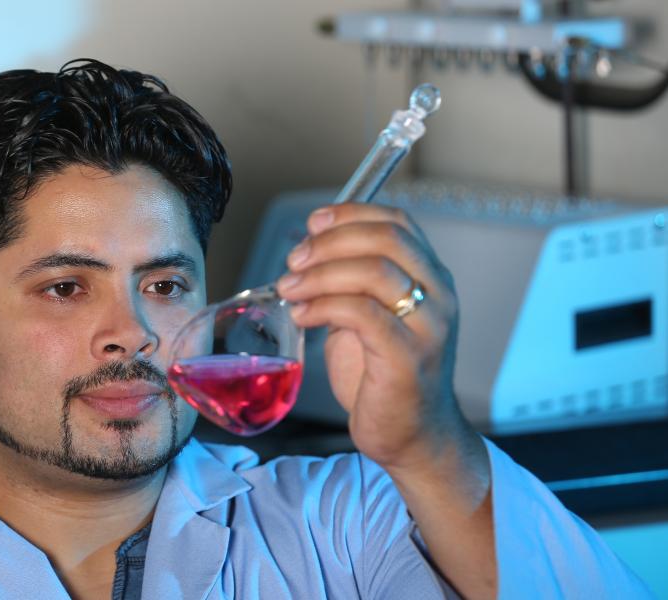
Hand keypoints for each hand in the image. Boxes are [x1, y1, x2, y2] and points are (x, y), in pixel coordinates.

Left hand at [276, 203, 469, 470]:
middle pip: (386, 238)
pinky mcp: (408, 356)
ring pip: (374, 271)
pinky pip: (361, 313)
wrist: (412, 436)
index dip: (350, 214)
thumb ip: (349, 283)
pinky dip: (323, 306)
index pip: (397, 222)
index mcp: (430, 278)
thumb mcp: (367, 317)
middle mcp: (438, 295)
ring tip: (290, 289)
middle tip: (295, 260)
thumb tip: (309, 249)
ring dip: (320, 274)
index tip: (313, 223)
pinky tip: (302, 315)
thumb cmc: (384, 376)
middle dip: (330, 241)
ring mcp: (428, 326)